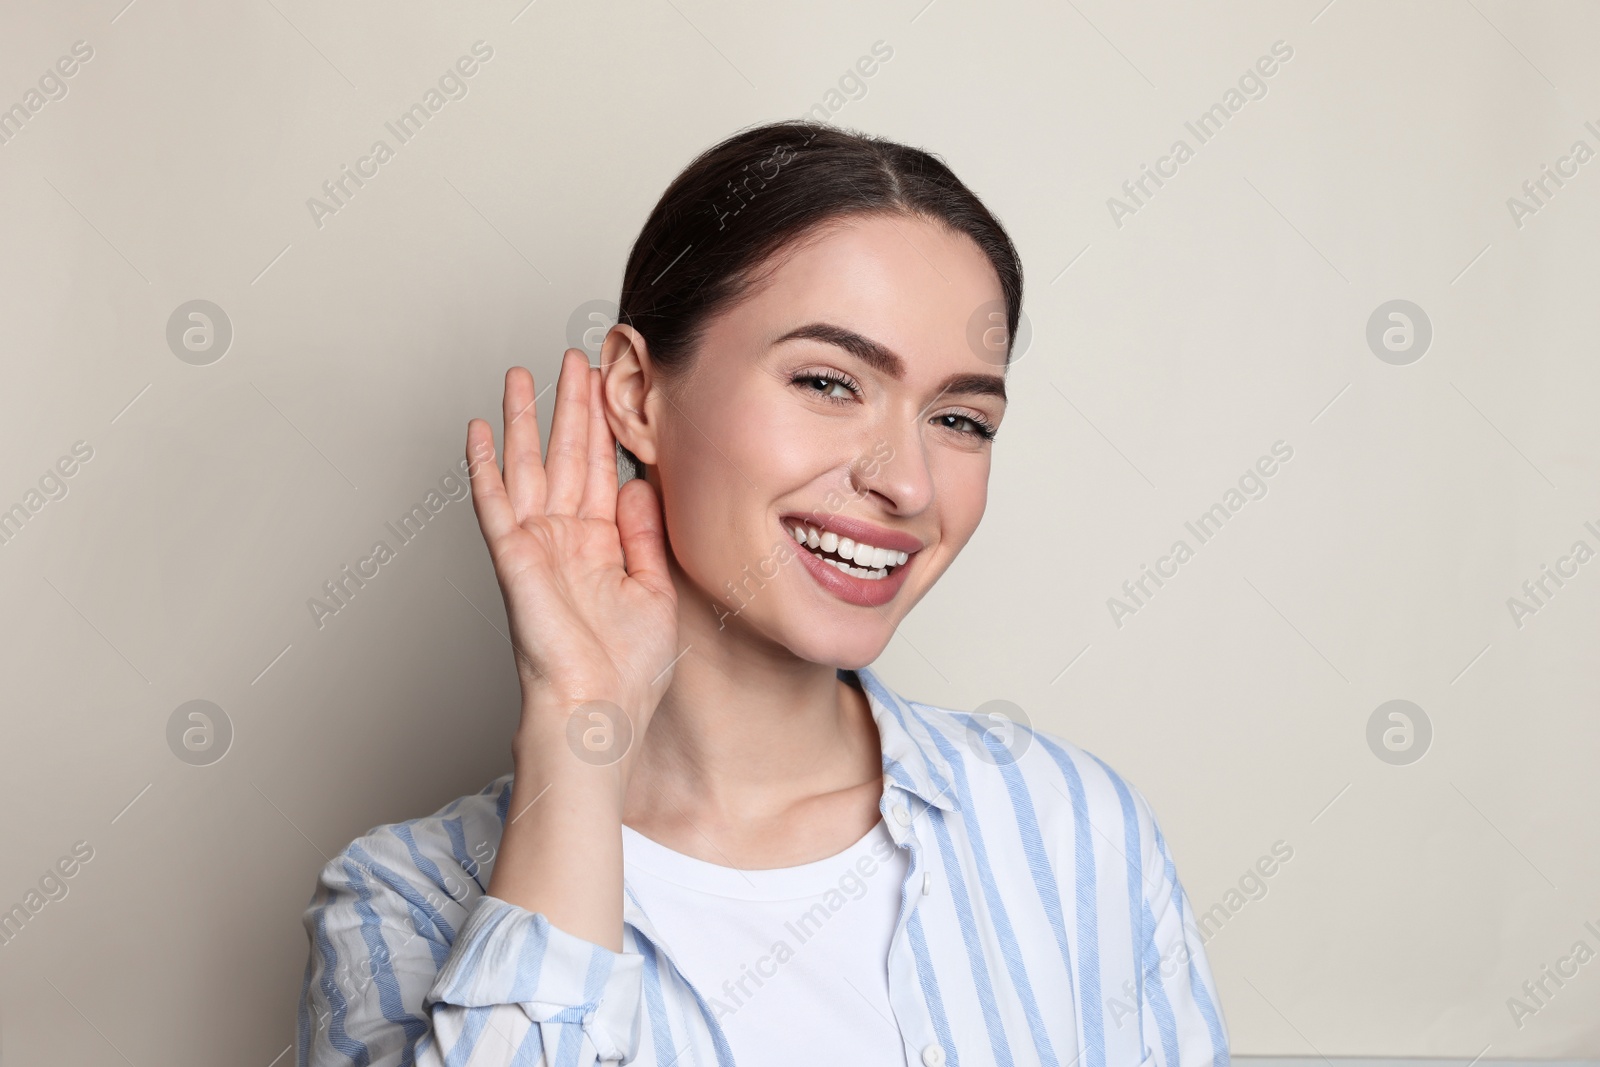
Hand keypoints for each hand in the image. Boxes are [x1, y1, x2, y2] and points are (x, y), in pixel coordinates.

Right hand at [465, 350, 678, 759]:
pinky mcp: (514, 557)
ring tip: (522, 374)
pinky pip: (494, 502)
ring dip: (523, 420)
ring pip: (527, 466)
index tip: (611, 384)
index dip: (604, 426)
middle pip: (565, 455)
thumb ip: (645, 534)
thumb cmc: (628, 671)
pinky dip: (485, 464)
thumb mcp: (654, 590)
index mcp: (601, 546)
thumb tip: (638, 484)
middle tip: (575, 357)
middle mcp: (566, 539)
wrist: (599, 711)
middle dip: (571, 406)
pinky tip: (480, 428)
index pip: (601, 470)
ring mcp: (536, 545)